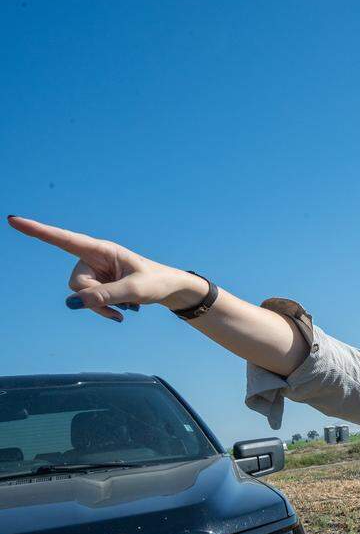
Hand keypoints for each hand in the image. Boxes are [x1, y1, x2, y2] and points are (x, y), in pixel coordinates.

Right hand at [8, 215, 203, 321]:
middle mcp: (93, 258)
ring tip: (126, 308)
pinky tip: (122, 313)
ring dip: (102, 307)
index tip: (13, 220)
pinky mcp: (97, 286)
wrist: (169, 289)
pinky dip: (104, 311)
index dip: (38, 231)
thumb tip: (72, 303)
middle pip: (76, 283)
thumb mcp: (134, 290)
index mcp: (101, 248)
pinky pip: (89, 303)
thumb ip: (105, 296)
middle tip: (122, 306)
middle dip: (94, 299)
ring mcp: (94, 273)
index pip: (64, 239)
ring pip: (81, 297)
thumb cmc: (155, 282)